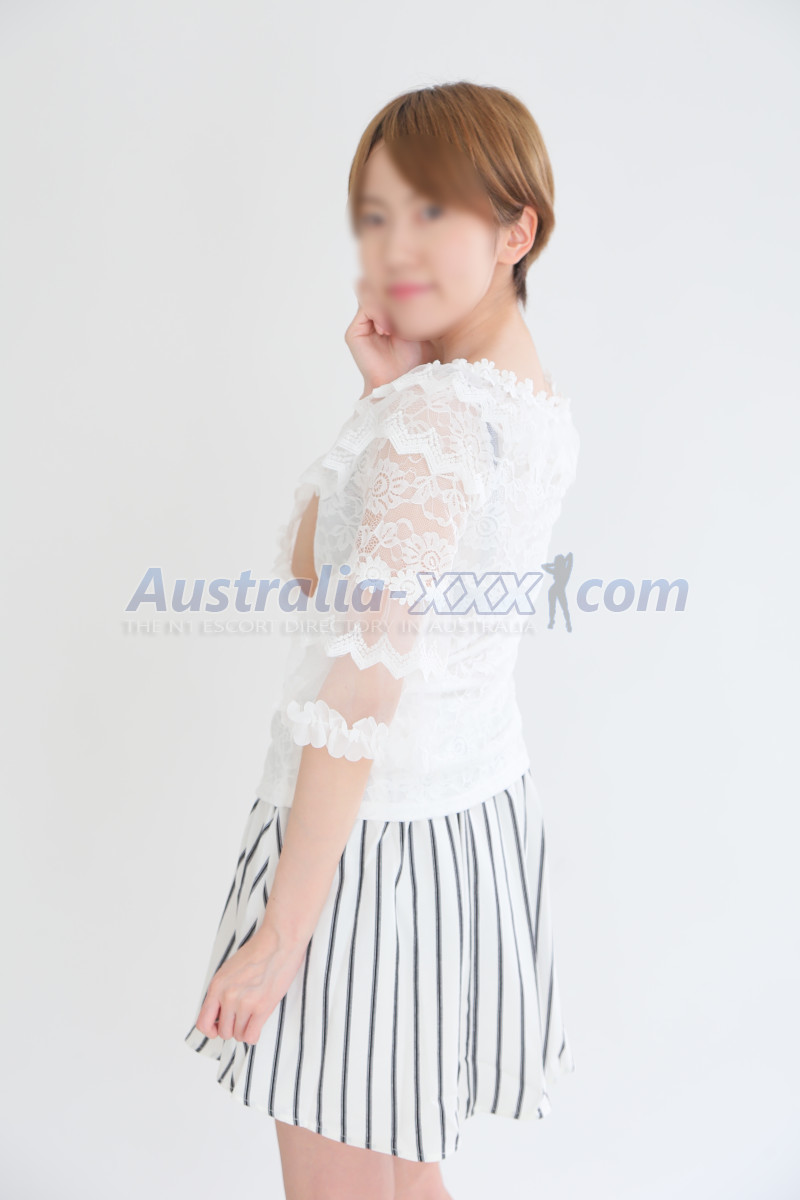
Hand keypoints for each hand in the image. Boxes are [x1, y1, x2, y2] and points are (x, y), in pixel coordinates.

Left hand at [194, 925, 307, 1044]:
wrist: (279, 941)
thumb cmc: (259, 950)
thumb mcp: (230, 969)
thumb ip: (222, 990)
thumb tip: (220, 1011)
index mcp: (217, 986)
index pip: (203, 1023)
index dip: (211, 1030)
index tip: (218, 1028)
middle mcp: (227, 996)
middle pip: (223, 1032)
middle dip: (233, 1027)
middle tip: (242, 1017)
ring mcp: (244, 1003)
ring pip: (238, 1035)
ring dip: (245, 1029)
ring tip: (253, 1015)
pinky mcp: (262, 1007)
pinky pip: (251, 1036)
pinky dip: (254, 1034)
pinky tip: (258, 1023)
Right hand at [345, 277, 436, 394]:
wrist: (404, 384)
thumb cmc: (417, 360)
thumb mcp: (421, 326)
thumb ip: (413, 305)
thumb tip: (414, 282)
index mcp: (388, 312)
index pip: (389, 285)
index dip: (400, 289)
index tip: (414, 303)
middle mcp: (373, 316)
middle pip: (378, 286)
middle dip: (392, 295)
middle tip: (405, 312)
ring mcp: (362, 323)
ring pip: (371, 293)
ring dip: (385, 305)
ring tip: (395, 326)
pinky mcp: (354, 333)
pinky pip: (364, 308)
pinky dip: (377, 314)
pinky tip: (387, 330)